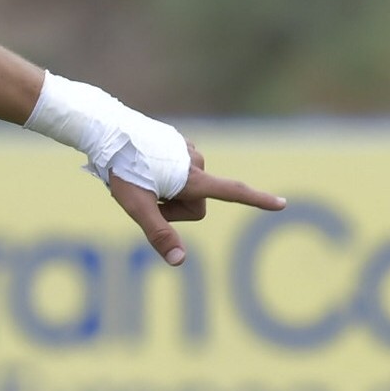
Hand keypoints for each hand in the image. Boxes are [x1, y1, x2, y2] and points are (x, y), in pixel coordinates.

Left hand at [106, 143, 286, 265]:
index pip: (232, 192)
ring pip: (184, 189)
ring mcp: (187, 151)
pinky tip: (140, 166)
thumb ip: (159, 233)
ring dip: (165, 192)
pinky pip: (175, 173)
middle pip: (194, 204)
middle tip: (144, 196)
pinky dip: (161, 177)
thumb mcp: (136, 206)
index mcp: (193, 177)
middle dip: (172, 208)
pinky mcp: (177, 144)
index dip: (258, 200)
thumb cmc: (121, 169)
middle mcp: (197, 162)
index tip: (282, 204)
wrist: (107, 129)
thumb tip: (180, 261)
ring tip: (140, 178)